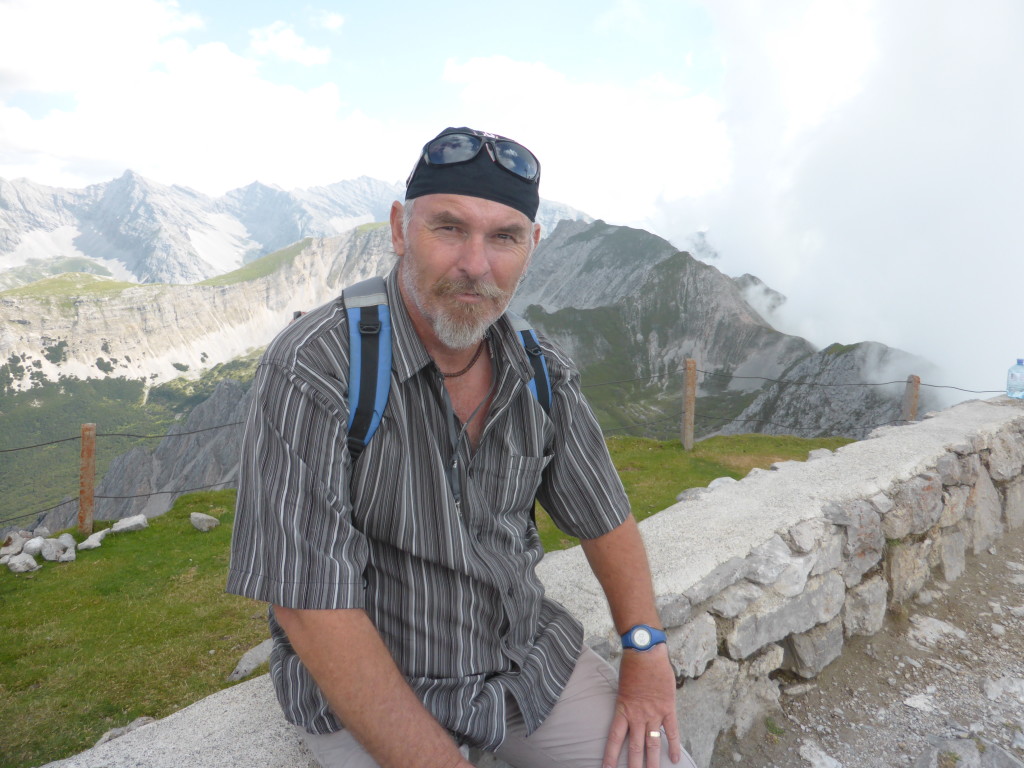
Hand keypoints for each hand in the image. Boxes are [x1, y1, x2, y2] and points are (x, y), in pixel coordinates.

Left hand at [602, 645, 681, 767]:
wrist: (645, 652)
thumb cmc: (631, 665)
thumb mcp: (622, 686)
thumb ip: (625, 703)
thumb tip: (626, 712)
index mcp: (623, 710)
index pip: (614, 738)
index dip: (610, 756)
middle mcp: (637, 715)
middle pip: (634, 746)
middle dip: (633, 765)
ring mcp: (653, 713)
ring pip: (652, 743)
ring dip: (651, 762)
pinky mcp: (667, 708)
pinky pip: (672, 731)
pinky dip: (673, 745)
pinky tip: (674, 759)